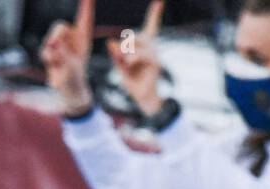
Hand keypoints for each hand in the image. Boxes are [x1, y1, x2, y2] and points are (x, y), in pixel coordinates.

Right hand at [40, 0, 94, 113]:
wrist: (69, 89)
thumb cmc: (75, 76)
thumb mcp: (72, 65)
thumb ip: (63, 53)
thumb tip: (53, 44)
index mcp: (83, 36)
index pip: (84, 17)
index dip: (86, 4)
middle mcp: (72, 38)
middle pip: (60, 26)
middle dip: (56, 36)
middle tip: (55, 46)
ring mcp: (60, 44)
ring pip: (50, 38)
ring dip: (52, 51)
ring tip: (58, 63)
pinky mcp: (51, 51)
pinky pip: (45, 49)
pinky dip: (48, 58)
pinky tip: (53, 65)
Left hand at [107, 0, 163, 115]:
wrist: (143, 98)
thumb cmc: (133, 82)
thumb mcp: (121, 67)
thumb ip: (116, 55)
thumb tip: (110, 42)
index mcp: (145, 47)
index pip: (151, 26)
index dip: (155, 14)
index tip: (160, 1)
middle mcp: (152, 48)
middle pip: (138, 35)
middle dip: (127, 42)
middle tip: (119, 55)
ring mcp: (155, 54)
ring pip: (139, 43)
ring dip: (127, 51)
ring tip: (124, 61)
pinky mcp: (155, 62)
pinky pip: (141, 55)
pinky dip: (132, 58)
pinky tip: (129, 64)